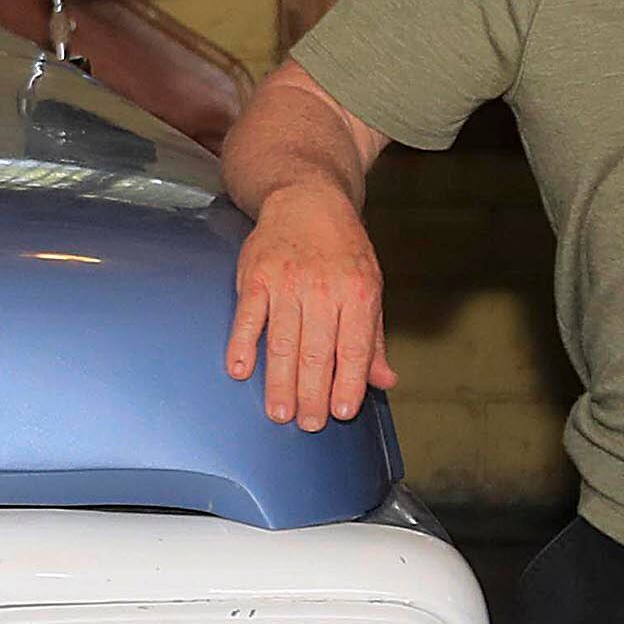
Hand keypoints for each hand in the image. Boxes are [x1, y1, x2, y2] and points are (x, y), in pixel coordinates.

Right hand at [224, 179, 396, 431]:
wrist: (307, 199)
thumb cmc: (342, 249)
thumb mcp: (370, 286)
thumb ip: (373, 339)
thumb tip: (384, 381)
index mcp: (358, 292)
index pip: (353, 347)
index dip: (347, 383)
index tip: (341, 413)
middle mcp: (323, 288)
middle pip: (316, 352)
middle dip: (312, 394)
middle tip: (307, 424)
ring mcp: (287, 282)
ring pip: (282, 342)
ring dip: (278, 382)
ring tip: (278, 413)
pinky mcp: (255, 277)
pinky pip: (247, 317)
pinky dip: (241, 345)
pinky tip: (239, 371)